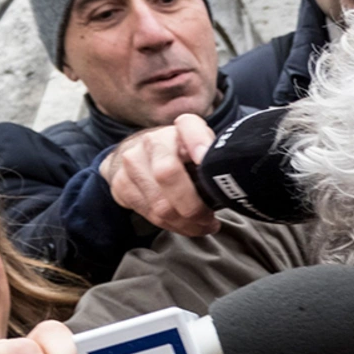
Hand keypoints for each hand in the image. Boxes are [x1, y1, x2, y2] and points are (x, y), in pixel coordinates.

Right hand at [99, 113, 219, 236]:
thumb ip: (218, 158)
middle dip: (193, 207)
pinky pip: (148, 213)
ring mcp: (132, 161)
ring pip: (159, 203)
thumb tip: (233, 180)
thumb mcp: (207, 150)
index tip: (206, 159)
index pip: (189, 126)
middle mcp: (152, 140)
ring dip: (185, 223)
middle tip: (211, 221)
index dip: (199, 142)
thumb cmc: (186, 156)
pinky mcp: (120, 183)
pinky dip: (171, 226)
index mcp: (181, 128)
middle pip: (168, 174)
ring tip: (202, 226)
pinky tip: (184, 225)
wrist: (143, 155)